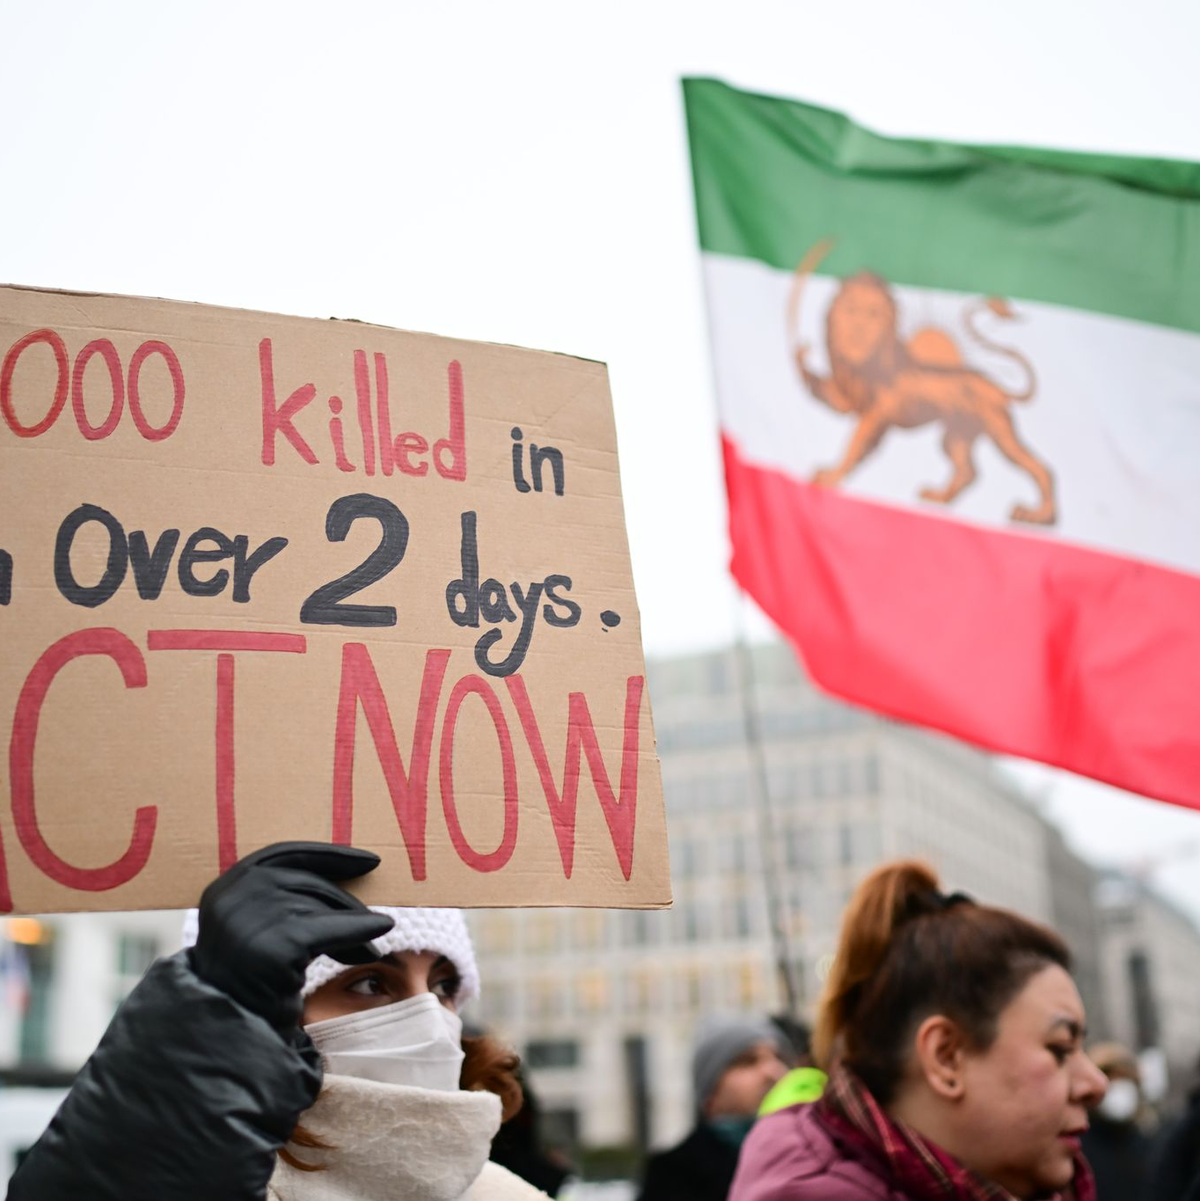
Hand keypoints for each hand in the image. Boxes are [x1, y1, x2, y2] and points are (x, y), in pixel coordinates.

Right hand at [190, 841, 394, 1030]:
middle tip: (375, 920)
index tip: (368, 860)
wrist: (230, 1037)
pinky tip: (382, 928)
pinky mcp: (278, 943)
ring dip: (352, 924)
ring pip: (321, 907)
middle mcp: (233, 898)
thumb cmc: (250, 986)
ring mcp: (252, 919)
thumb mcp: (258, 932)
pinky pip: (331, 929)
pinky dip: (360, 928)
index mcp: (225, 889)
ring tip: (372, 949)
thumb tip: (351, 875)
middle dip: (345, 902)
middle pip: (307, 882)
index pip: (284, 854)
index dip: (329, 855)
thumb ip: (282, 902)